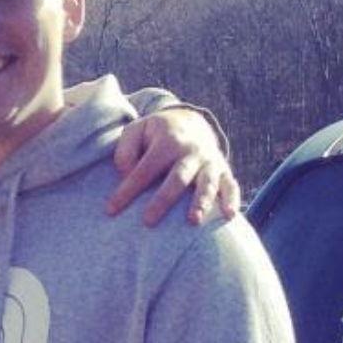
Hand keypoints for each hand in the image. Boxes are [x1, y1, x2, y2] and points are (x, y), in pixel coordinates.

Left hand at [108, 108, 240, 224]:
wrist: (190, 122)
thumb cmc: (154, 134)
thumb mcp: (135, 132)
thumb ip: (125, 151)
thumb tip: (126, 174)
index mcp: (168, 141)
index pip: (145, 169)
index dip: (127, 190)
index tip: (110, 210)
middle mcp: (191, 151)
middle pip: (177, 178)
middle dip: (163, 200)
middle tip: (148, 221)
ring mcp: (210, 161)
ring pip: (206, 183)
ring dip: (201, 202)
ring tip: (193, 221)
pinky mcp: (223, 171)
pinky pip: (230, 185)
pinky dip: (231, 199)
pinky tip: (229, 215)